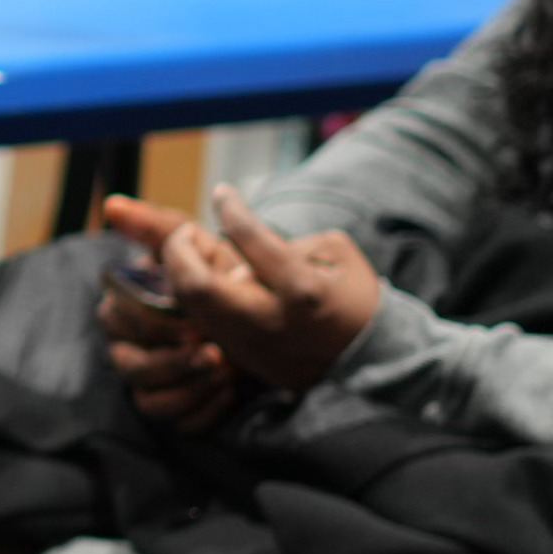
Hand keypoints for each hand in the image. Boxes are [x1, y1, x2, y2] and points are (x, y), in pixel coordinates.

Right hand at [95, 194, 234, 426]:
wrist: (279, 323)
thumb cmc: (230, 281)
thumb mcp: (201, 248)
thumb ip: (158, 227)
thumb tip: (112, 204)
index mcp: (130, 309)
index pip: (116, 318)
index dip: (150, 322)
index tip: (191, 321)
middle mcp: (133, 348)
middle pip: (128, 364)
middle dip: (170, 359)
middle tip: (213, 350)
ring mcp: (155, 382)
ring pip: (148, 400)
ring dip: (187, 387)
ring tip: (223, 371)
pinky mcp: (180, 409)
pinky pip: (177, 423)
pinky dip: (202, 411)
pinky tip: (228, 392)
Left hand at [159, 185, 381, 392]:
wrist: (373, 355)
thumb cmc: (353, 294)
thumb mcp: (336, 253)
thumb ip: (284, 243)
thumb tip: (236, 243)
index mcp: (302, 289)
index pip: (249, 239)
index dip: (230, 208)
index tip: (222, 193)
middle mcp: (272, 321)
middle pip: (198, 285)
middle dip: (179, 251)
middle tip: (185, 233)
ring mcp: (255, 346)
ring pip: (193, 307)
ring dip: (183, 274)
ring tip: (192, 254)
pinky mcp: (246, 361)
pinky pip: (207, 324)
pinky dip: (198, 297)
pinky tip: (206, 280)